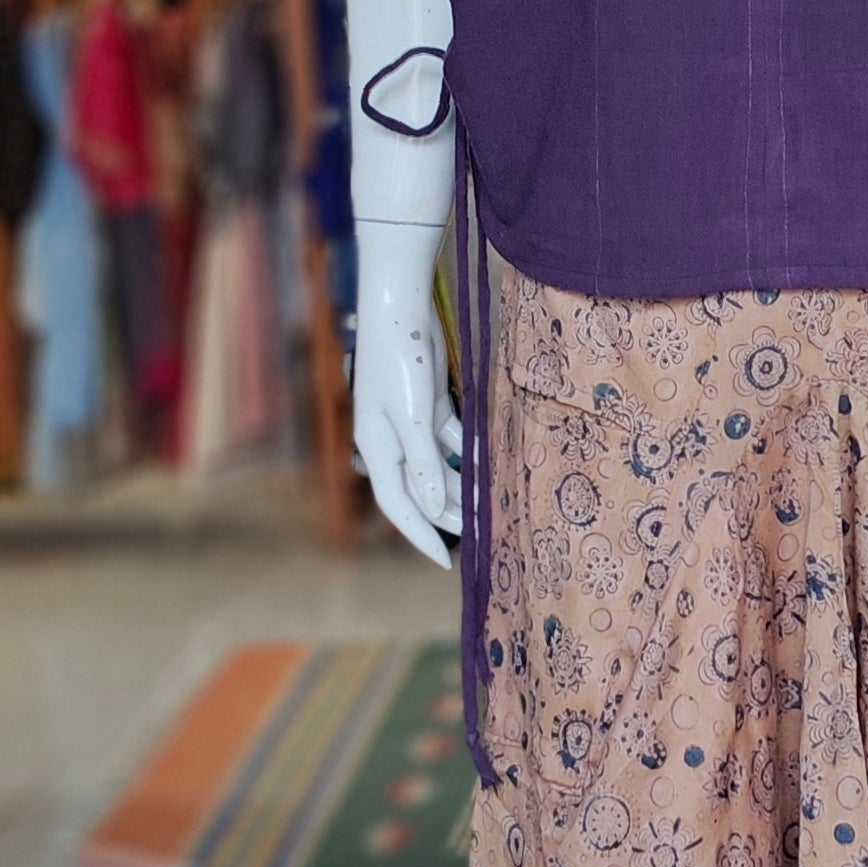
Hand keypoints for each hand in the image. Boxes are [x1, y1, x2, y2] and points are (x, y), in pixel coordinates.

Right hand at [352, 220, 463, 566]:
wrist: (399, 304)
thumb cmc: (399, 359)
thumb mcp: (414, 418)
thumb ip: (423, 465)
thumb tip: (431, 507)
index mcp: (376, 448)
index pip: (399, 504)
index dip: (420, 535)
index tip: (445, 562)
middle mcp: (390, 439)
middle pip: (421, 488)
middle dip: (449, 512)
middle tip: (484, 532)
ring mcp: (408, 420)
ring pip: (437, 465)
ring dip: (461, 483)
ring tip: (491, 502)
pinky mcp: (427, 401)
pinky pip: (448, 438)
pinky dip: (466, 451)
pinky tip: (489, 461)